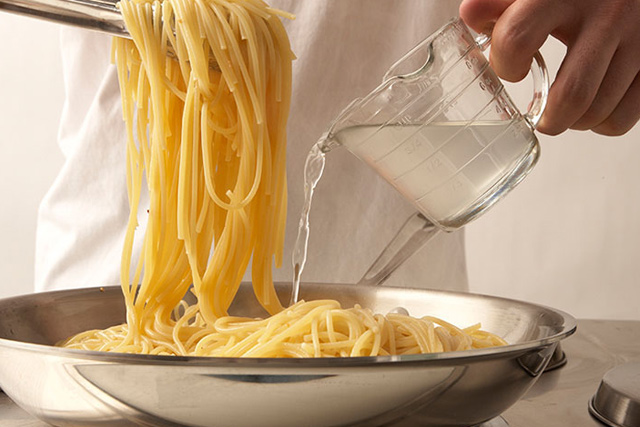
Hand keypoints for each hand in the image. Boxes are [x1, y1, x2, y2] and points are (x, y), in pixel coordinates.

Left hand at [459, 0, 639, 135]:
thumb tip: (471, 15)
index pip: (517, 38)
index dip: (505, 64)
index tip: (511, 69)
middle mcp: (605, 14)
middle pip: (570, 94)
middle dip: (548, 118)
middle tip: (540, 115)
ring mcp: (636, 37)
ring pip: (598, 110)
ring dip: (575, 122)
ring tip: (566, 110)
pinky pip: (625, 116)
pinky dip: (604, 123)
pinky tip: (595, 107)